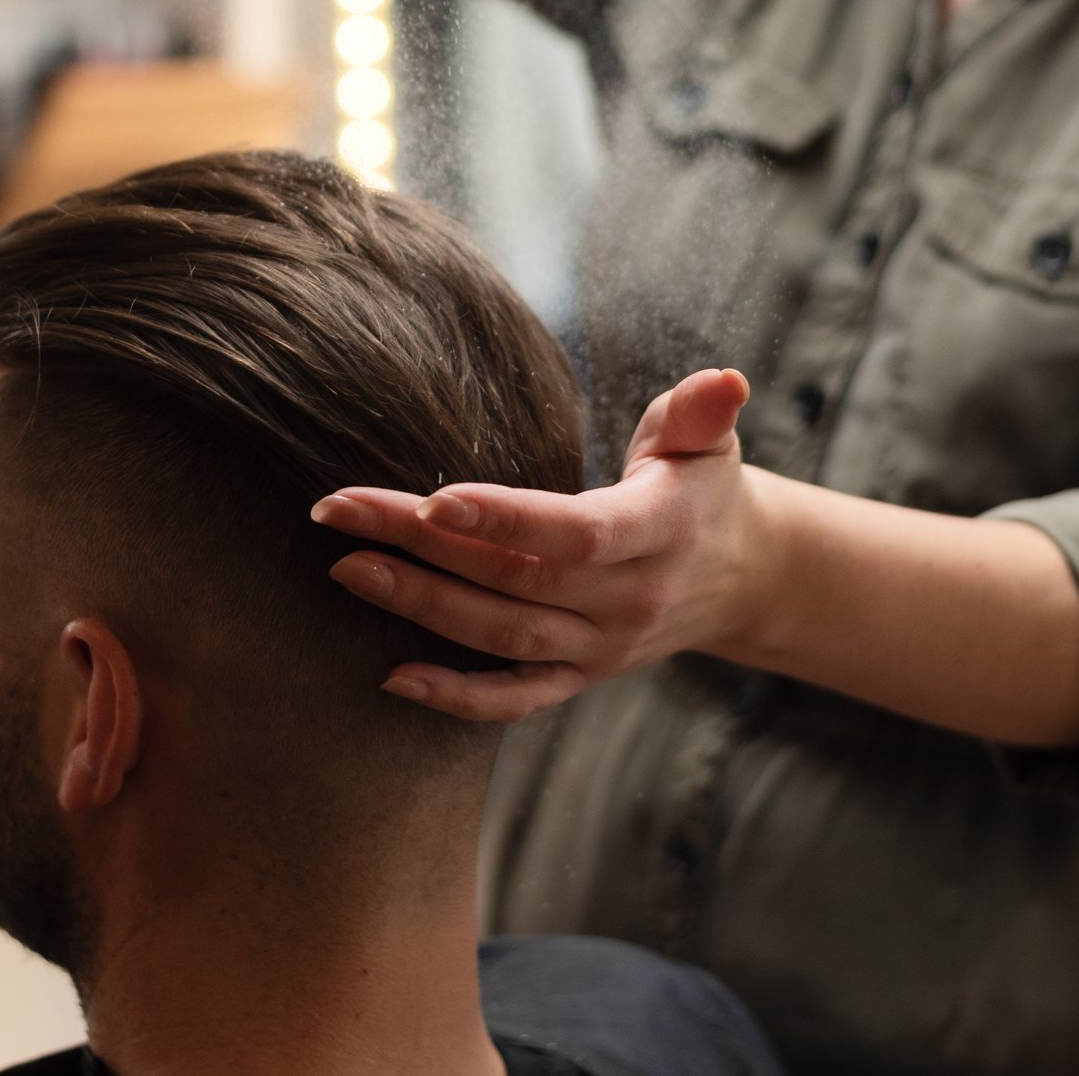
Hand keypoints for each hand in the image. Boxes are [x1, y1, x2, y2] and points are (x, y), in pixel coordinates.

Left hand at [310, 369, 764, 721]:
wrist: (739, 577)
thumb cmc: (702, 489)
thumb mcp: (707, 442)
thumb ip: (700, 411)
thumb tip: (724, 380)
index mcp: (657, 534)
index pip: (574, 534)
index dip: (504, 520)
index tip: (432, 500)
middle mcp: (627, 600)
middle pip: (514, 580)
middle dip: (421, 548)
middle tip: (339, 512)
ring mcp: (601, 647)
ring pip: (502, 635)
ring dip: (420, 606)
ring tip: (347, 569)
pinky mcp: (581, 676)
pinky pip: (516, 698)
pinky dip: (457, 697)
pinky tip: (392, 677)